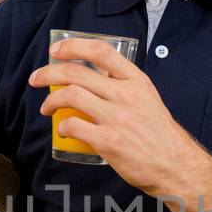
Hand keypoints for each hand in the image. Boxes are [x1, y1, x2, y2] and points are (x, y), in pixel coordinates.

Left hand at [28, 36, 205, 193]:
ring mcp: (116, 118)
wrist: (174, 164)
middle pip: (76, 72)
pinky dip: (62, 126)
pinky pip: (74, 126)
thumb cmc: (159, 133)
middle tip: (36, 79)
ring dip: (51, 100)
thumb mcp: (147, 98)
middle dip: (48, 73)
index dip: (73, 46)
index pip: (101, 51)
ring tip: (46, 107)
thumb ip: (123, 85)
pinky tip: (63, 129)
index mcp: (136, 80)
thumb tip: (93, 76)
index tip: (56, 51)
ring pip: (70, 95)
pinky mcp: (108, 142)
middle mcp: (125, 95)